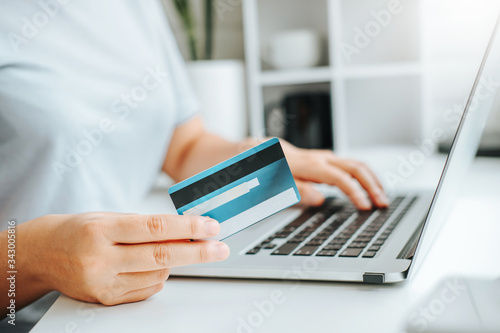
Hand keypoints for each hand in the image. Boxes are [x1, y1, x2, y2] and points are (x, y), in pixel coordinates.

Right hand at [18, 213, 228, 305]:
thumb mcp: (108, 217)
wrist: (40, 255)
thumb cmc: (76, 230)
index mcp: (100, 230)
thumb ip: (144, 226)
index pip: (155, 228)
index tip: (210, 226)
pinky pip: (147, 289)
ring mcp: (102, 283)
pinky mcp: (106, 300)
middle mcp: (100, 259)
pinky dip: (159, 276)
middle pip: (161, 256)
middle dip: (198, 252)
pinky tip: (154, 265)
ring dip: (176, 262)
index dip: (188, 228)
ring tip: (176, 250)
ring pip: (157, 275)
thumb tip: (185, 230)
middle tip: (220, 248)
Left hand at [280, 141, 388, 209]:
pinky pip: (353, 166)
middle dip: (373, 185)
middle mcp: (324, 159)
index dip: (356, 193)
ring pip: (358, 165)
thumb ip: (299, 190)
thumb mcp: (281, 182)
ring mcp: (328, 158)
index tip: (366, 207)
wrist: (272, 152)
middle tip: (383, 203)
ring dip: (373, 181)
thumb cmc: (276, 168)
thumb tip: (319, 199)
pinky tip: (371, 188)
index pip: (341, 179)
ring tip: (383, 198)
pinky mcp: (330, 160)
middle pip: (357, 168)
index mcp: (314, 166)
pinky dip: (366, 178)